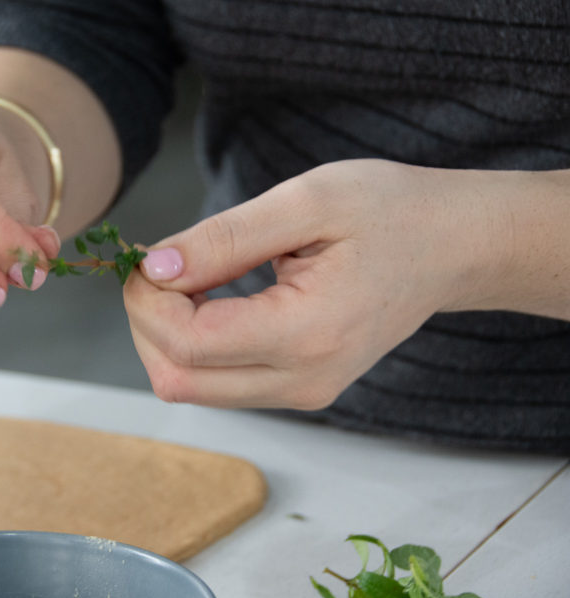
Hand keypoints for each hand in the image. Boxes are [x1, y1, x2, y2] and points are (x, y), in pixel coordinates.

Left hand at [123, 159, 503, 409]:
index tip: (148, 255)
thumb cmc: (388, 213)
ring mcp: (303, 394)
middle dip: (147, 321)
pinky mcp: (298, 391)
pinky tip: (207, 297)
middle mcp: (303, 381)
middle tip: (160, 264)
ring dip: (166, 334)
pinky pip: (217, 382)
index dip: (147, 301)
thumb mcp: (305, 203)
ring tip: (189, 275)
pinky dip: (193, 343)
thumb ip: (224, 239)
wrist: (451, 247)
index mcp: (307, 335)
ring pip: (190, 386)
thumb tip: (155, 267)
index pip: (187, 343)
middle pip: (177, 379)